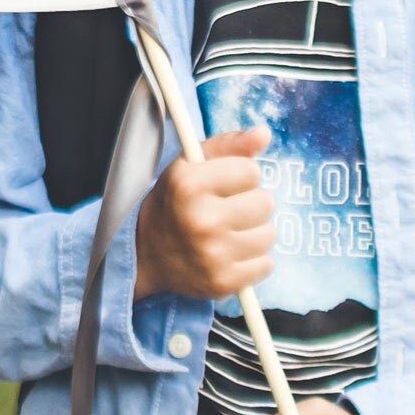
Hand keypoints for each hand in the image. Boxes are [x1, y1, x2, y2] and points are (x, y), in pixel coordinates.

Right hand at [132, 125, 273, 301]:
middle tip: (225, 210)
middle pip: (265, 202)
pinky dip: (252, 260)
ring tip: (227, 232)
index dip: (239, 176)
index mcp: (189, 184)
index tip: (222, 184)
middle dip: (249, 203)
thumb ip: (228, 145)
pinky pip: (265, 264)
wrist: (144, 254)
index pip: (252, 171)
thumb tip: (264, 132)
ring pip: (269, 234)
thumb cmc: (173, 202)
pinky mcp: (223, 282)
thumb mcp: (190, 165)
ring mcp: (213, 255)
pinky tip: (229, 254)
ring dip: (253, 232)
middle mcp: (201, 220)